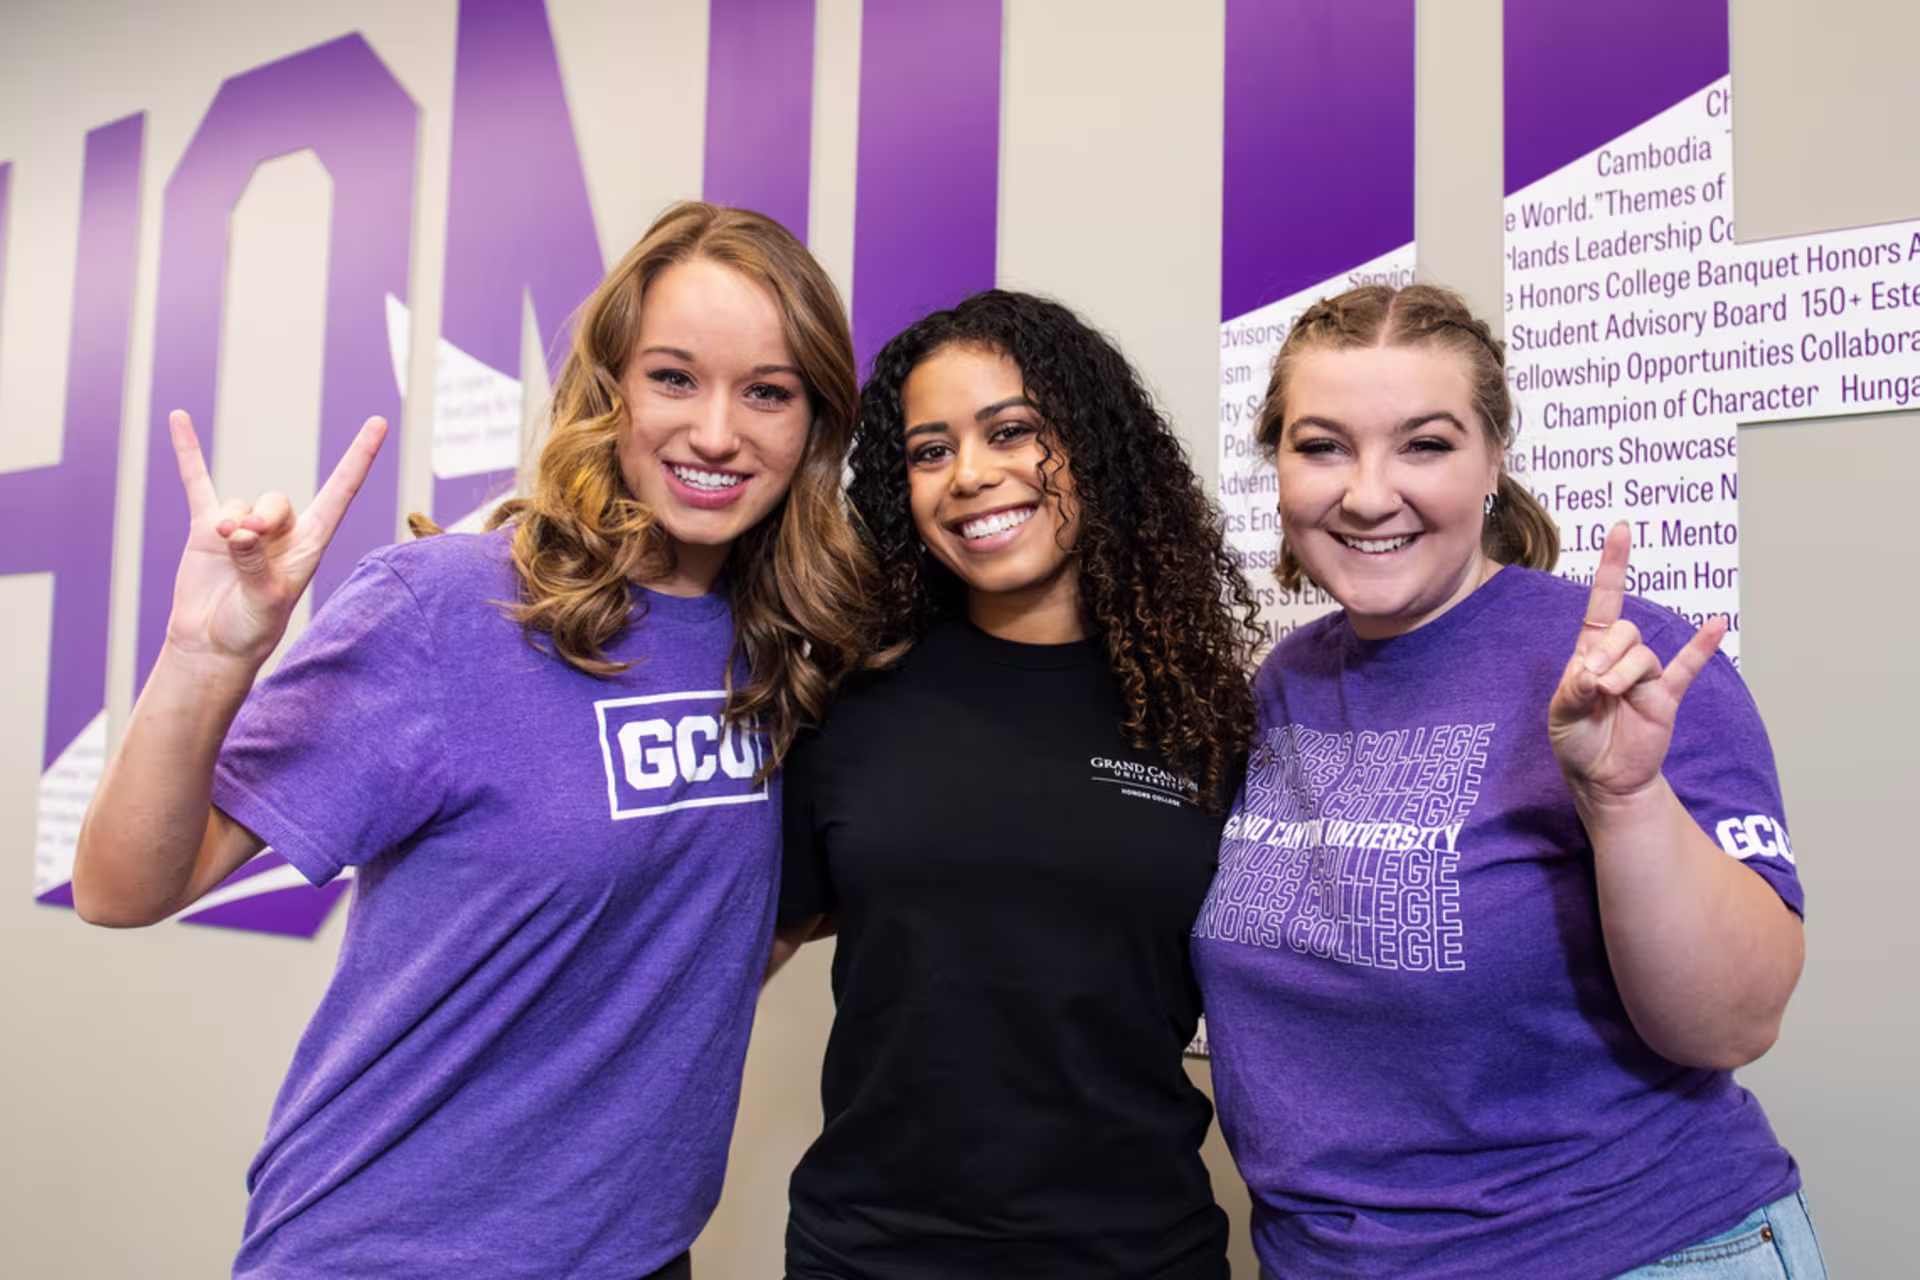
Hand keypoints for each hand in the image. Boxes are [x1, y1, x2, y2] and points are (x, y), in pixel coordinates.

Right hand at [162, 409, 386, 667]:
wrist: (212, 643)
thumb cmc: (251, 629)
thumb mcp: (265, 601)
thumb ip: (255, 565)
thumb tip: (241, 530)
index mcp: (310, 544)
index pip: (341, 492)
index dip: (359, 458)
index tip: (378, 423)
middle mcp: (281, 532)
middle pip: (277, 501)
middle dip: (263, 517)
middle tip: (247, 538)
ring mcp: (242, 527)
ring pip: (240, 503)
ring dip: (231, 520)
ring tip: (224, 545)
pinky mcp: (206, 529)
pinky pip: (198, 484)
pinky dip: (190, 454)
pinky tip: (180, 420)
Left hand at [1548, 522, 1726, 803]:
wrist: (1604, 780)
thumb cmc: (1578, 743)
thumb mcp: (1562, 715)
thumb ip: (1573, 690)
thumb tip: (1593, 673)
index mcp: (1589, 654)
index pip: (1602, 603)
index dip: (1612, 567)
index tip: (1620, 530)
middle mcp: (1619, 658)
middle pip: (1623, 629)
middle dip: (1608, 653)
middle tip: (1596, 684)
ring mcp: (1645, 677)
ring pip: (1643, 655)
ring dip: (1625, 672)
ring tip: (1611, 696)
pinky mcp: (1666, 698)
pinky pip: (1687, 668)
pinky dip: (1702, 647)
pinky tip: (1717, 624)